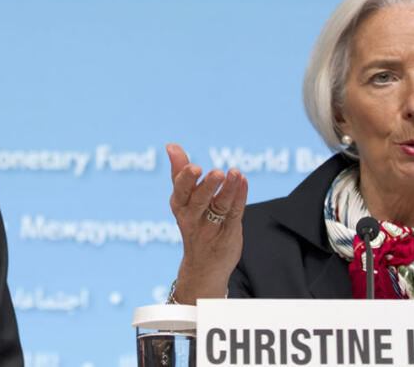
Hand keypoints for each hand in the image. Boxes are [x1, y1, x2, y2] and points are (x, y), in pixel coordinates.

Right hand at [166, 143, 247, 303]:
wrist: (203, 268)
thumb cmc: (193, 224)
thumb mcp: (182, 200)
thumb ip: (179, 173)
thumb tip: (170, 145)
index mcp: (179, 205)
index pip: (180, 189)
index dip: (186, 178)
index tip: (194, 166)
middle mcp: (192, 217)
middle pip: (198, 199)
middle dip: (206, 185)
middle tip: (216, 172)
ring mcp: (210, 227)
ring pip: (219, 207)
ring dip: (228, 190)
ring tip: (234, 173)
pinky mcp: (227, 233)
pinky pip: (234, 213)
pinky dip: (239, 196)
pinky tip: (242, 181)